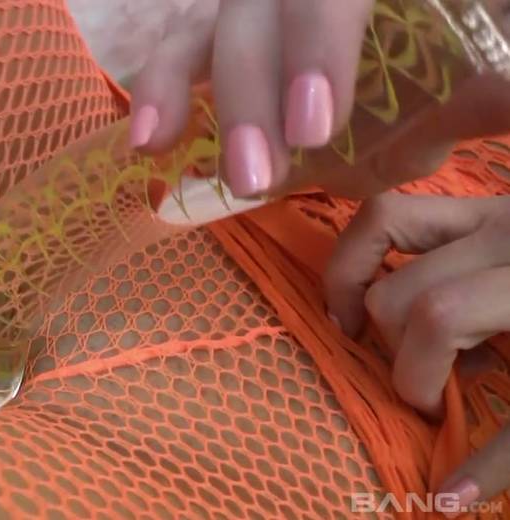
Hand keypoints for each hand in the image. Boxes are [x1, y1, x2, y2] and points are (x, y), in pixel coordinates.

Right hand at [128, 0, 509, 198]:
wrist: (448, 27)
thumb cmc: (465, 35)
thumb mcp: (484, 48)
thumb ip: (486, 80)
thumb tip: (496, 104)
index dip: (315, 49)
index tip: (314, 128)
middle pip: (257, 12)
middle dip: (247, 93)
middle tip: (254, 176)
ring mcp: (257, 5)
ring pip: (205, 23)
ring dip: (180, 87)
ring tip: (158, 145)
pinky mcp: (231, 31)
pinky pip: (184, 49)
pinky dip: (162, 91)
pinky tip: (146, 140)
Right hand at [324, 193, 509, 512]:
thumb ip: (509, 450)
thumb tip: (445, 500)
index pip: (439, 318)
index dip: (419, 377)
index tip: (435, 412)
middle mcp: (504, 228)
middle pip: (402, 290)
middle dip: (398, 350)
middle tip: (428, 380)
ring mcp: (488, 207)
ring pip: (378, 226)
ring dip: (359, 285)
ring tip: (359, 324)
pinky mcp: (477, 204)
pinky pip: (392, 211)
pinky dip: (363, 250)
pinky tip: (366, 285)